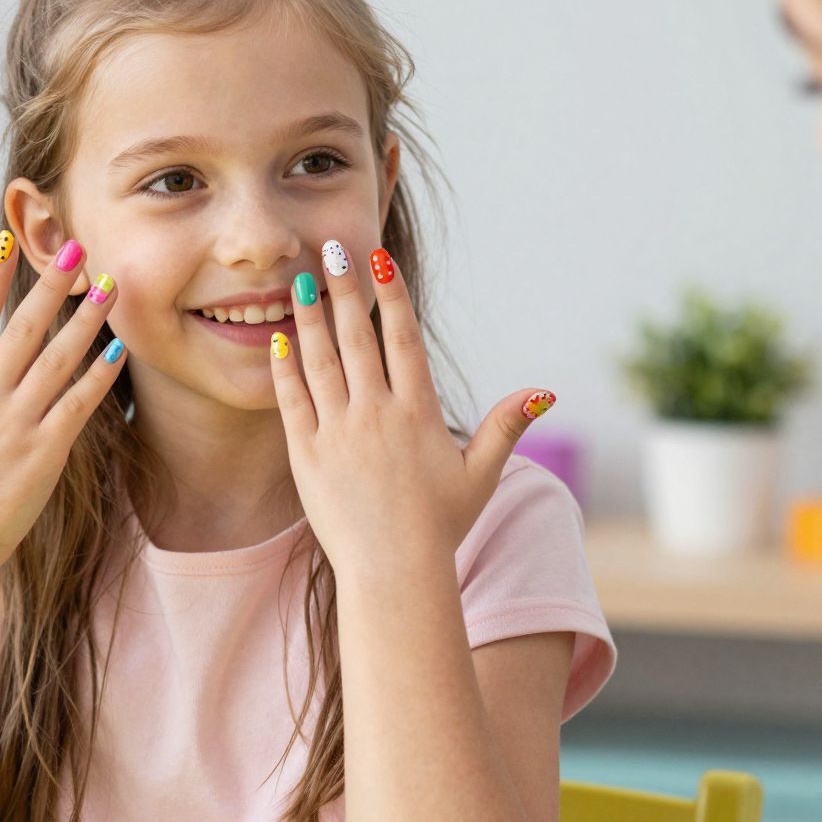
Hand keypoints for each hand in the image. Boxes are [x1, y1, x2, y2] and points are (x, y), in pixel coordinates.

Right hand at [0, 236, 127, 578]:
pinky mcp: (43, 452)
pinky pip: (76, 405)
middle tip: (77, 246)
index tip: (6, 241)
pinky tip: (117, 349)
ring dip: (84, 320)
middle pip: (22, 329)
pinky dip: (98, 376)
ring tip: (110, 286)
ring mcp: (15, 424)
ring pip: (56, 360)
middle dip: (50, 285)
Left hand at [269, 240, 552, 574]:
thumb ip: (505, 426)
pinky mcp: (307, 455)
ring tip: (299, 283)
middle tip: (330, 250)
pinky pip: (293, 401)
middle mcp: (376, 413)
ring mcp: (338, 432)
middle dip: (343, 289)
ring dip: (309, 318)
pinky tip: (279, 340)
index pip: (402, 338)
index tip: (378, 259)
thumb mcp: (480, 474)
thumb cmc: (440, 526)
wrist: (394, 572)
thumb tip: (542, 391)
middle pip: (357, 337)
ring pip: (321, 361)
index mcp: (417, 411)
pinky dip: (285, 368)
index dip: (390, 294)